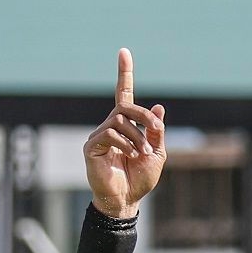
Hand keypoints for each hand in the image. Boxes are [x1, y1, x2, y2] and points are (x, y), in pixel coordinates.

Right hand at [83, 48, 165, 219]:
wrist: (126, 200)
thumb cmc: (140, 179)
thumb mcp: (156, 152)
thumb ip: (156, 131)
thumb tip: (160, 107)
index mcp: (126, 125)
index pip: (124, 94)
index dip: (124, 74)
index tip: (124, 52)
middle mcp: (110, 126)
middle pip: (125, 106)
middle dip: (144, 115)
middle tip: (155, 128)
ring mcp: (99, 136)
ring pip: (119, 120)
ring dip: (136, 135)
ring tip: (141, 153)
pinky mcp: (91, 147)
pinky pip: (109, 134)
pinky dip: (124, 143)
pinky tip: (130, 155)